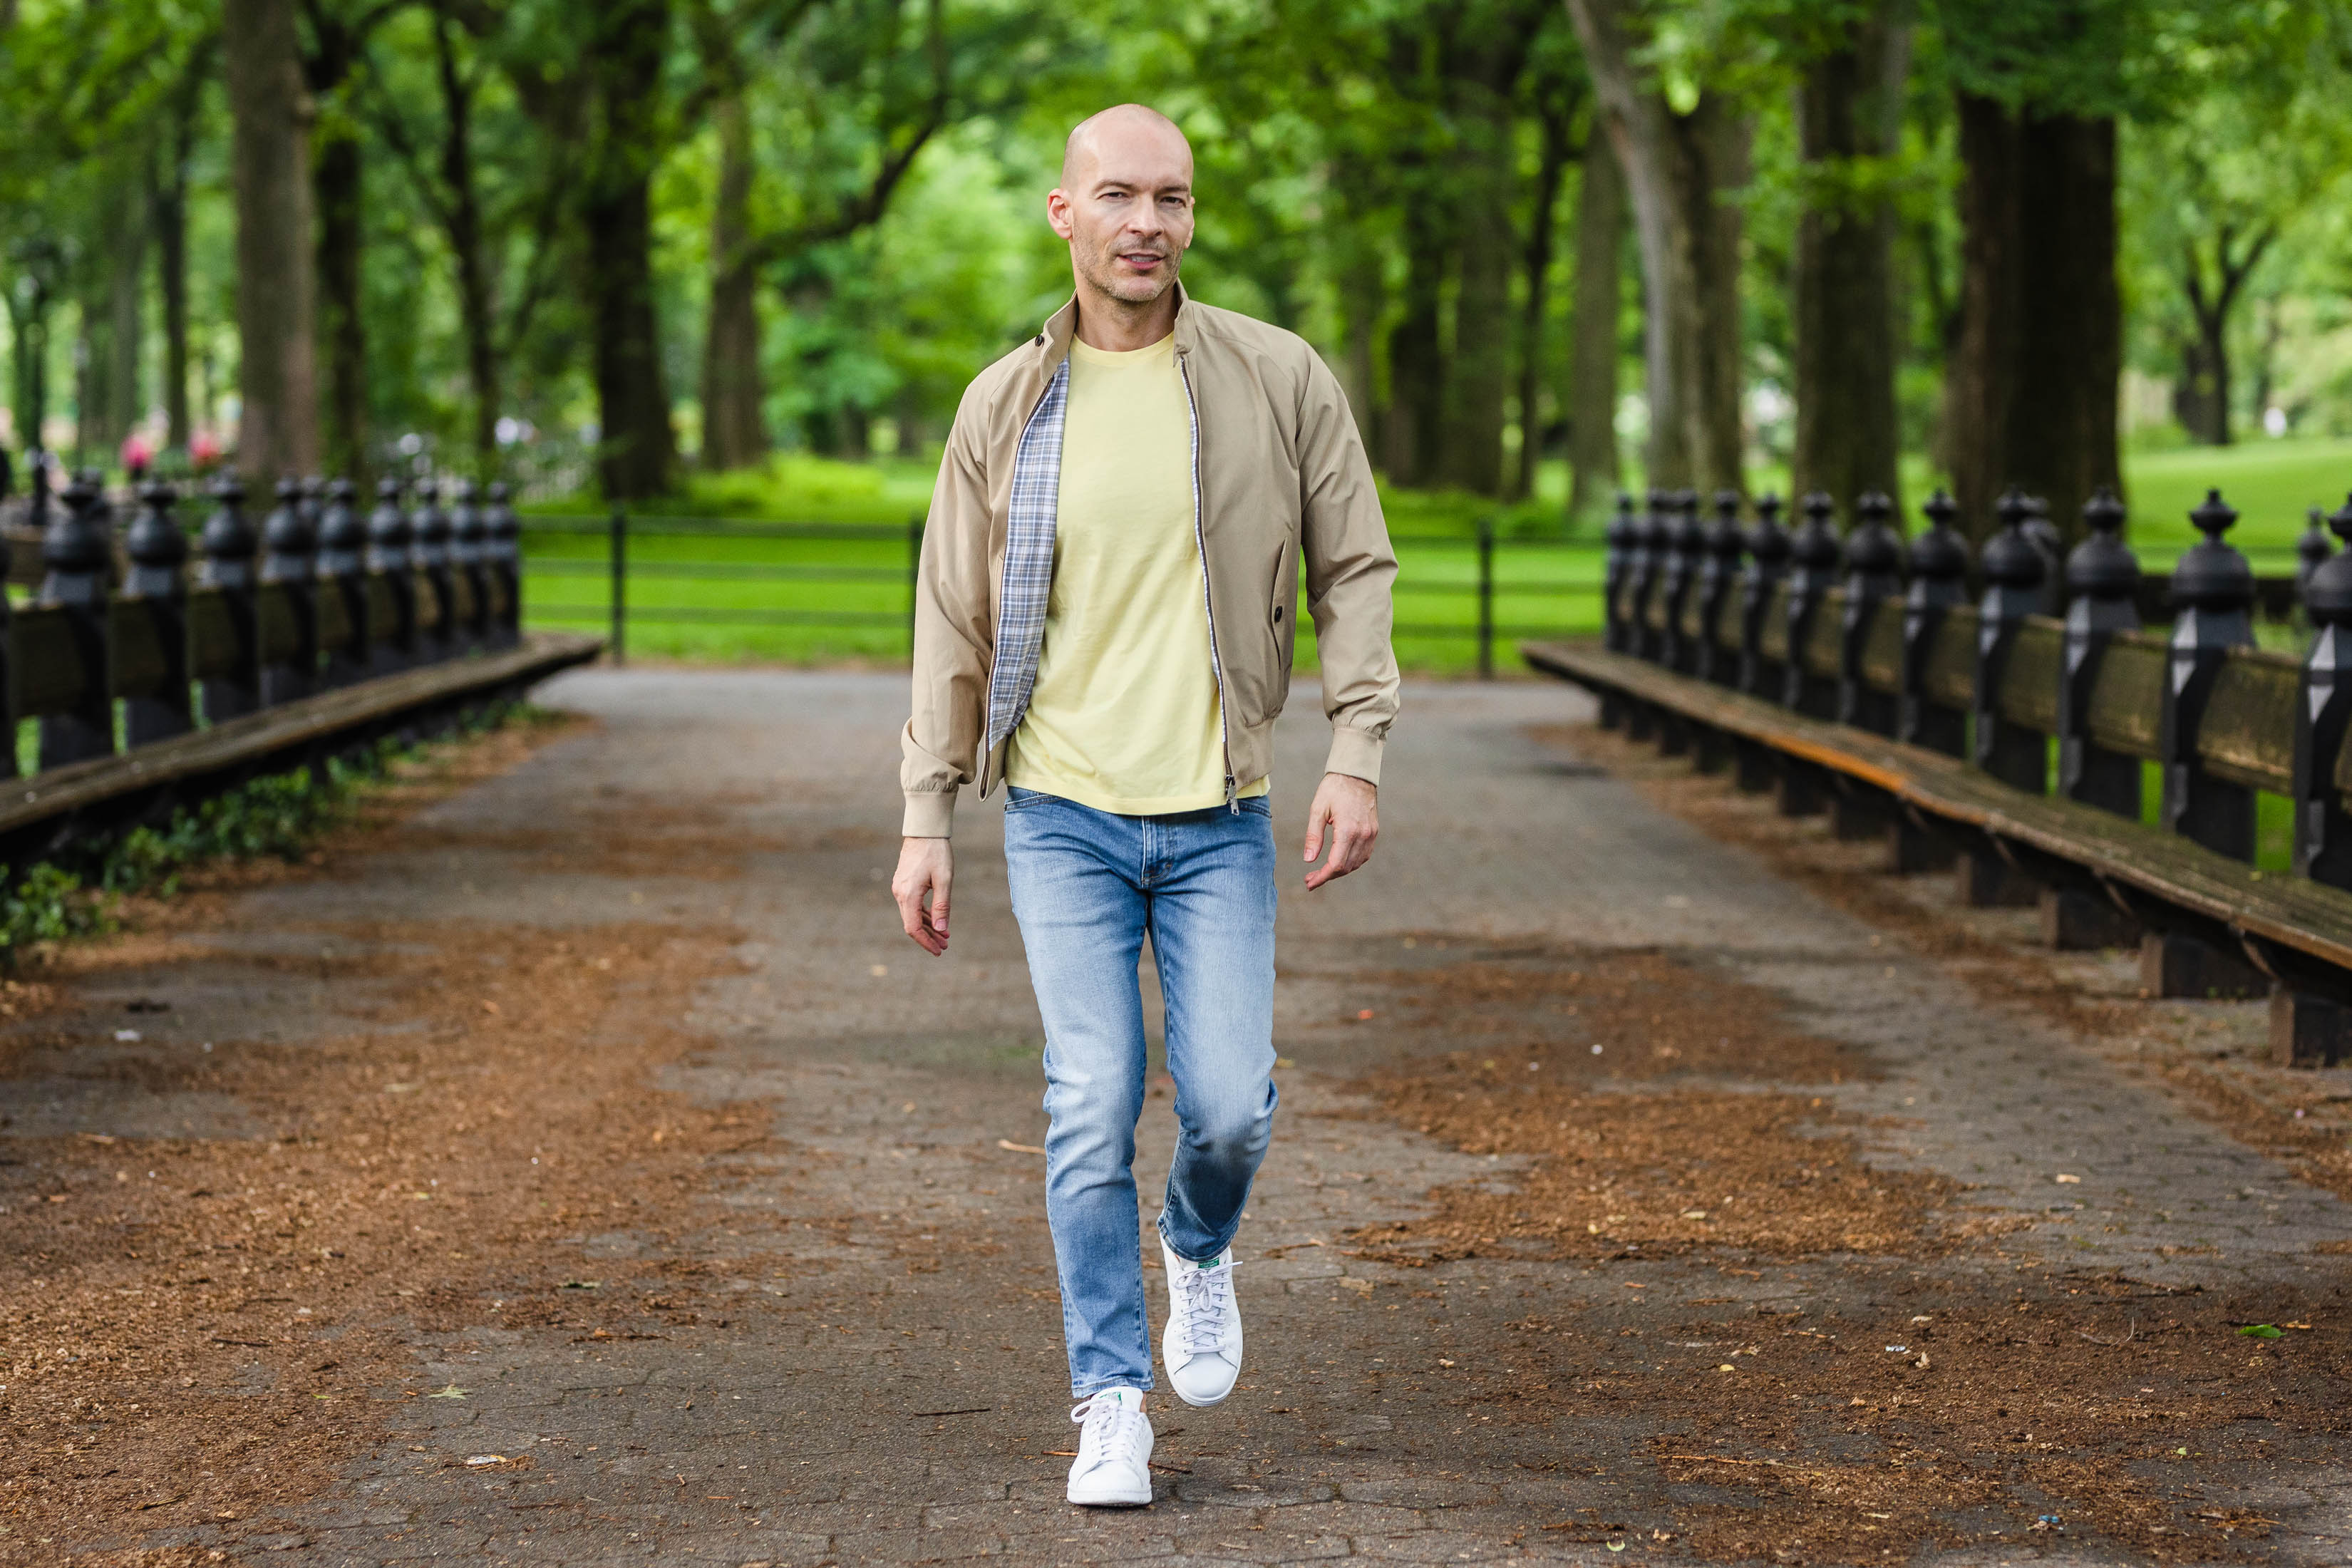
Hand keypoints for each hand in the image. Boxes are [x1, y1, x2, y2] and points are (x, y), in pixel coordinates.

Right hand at [892, 837, 952, 954]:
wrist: (924, 831)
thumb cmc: (936, 853)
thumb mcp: (944, 880)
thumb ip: (942, 906)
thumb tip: (942, 930)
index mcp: (908, 895)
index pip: (913, 928)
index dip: (926, 942)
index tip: (939, 951)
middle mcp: (899, 894)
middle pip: (912, 924)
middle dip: (929, 937)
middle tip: (946, 946)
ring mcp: (900, 889)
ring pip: (912, 915)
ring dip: (928, 927)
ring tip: (945, 936)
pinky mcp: (903, 884)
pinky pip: (912, 905)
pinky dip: (924, 915)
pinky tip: (937, 920)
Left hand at [1302, 772, 1377, 890]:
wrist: (1356, 773)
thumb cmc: (1334, 788)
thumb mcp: (1317, 809)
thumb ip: (1313, 836)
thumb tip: (1309, 860)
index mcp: (1348, 830)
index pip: (1336, 865)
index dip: (1322, 877)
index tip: (1309, 883)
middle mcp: (1363, 835)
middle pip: (1346, 868)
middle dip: (1327, 876)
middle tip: (1310, 879)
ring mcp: (1371, 834)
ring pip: (1356, 864)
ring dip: (1339, 871)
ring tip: (1322, 872)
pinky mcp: (1374, 831)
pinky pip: (1364, 855)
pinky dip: (1351, 862)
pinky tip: (1339, 861)